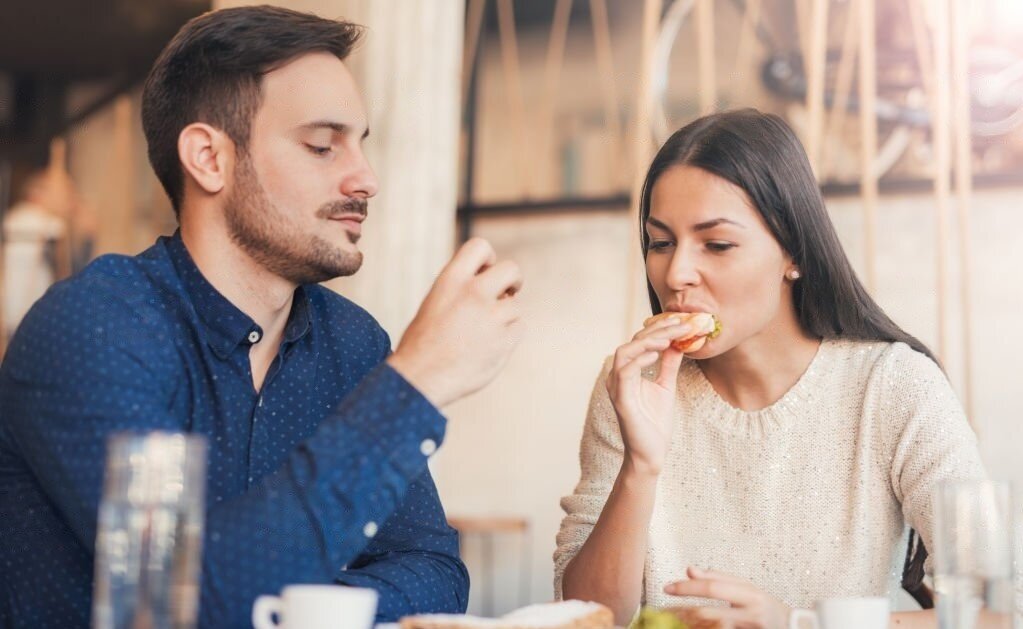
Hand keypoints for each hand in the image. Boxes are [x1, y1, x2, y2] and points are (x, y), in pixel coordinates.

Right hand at [388, 238, 522, 407]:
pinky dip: (509, 335)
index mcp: (451, 281)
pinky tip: (489, 346)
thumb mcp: (435, 302)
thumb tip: (493, 280)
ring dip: (505, 316)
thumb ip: (462, 288)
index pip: (480, 247)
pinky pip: (518, 328)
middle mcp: (473, 294)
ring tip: (482, 333)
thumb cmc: (423, 343)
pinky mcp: (504, 341)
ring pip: (515, 306)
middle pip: (512, 269)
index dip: (489, 258)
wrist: (421, 378)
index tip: (487, 271)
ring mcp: (491, 318)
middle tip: (507, 293)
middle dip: (513, 281)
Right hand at [605, 316, 689, 475]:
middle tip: (681, 324)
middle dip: (658, 330)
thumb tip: (678, 343)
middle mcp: (618, 376)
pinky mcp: (620, 399)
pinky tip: (656, 354)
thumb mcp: (666, 387)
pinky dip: (639, 359)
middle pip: (633, 341)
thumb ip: (669, 365)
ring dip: (647, 341)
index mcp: (628, 372)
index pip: (641, 341)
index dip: (661, 329)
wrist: (651, 454)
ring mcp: (617, 387)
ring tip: (668, 337)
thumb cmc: (655, 424)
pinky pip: (625, 372)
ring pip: (625, 351)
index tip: (683, 322)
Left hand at [664, 567, 792, 628]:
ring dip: (690, 624)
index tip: (668, 588)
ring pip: (712, 627)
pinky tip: (691, 627)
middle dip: (683, 612)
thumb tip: (689, 569)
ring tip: (674, 620)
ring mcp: (750, 627)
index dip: (688, 588)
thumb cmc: (764, 605)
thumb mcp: (745, 587)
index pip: (712, 587)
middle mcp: (751, 611)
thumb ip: (717, 578)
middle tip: (665, 611)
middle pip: (709, 612)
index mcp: (749, 592)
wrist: (793, 626)